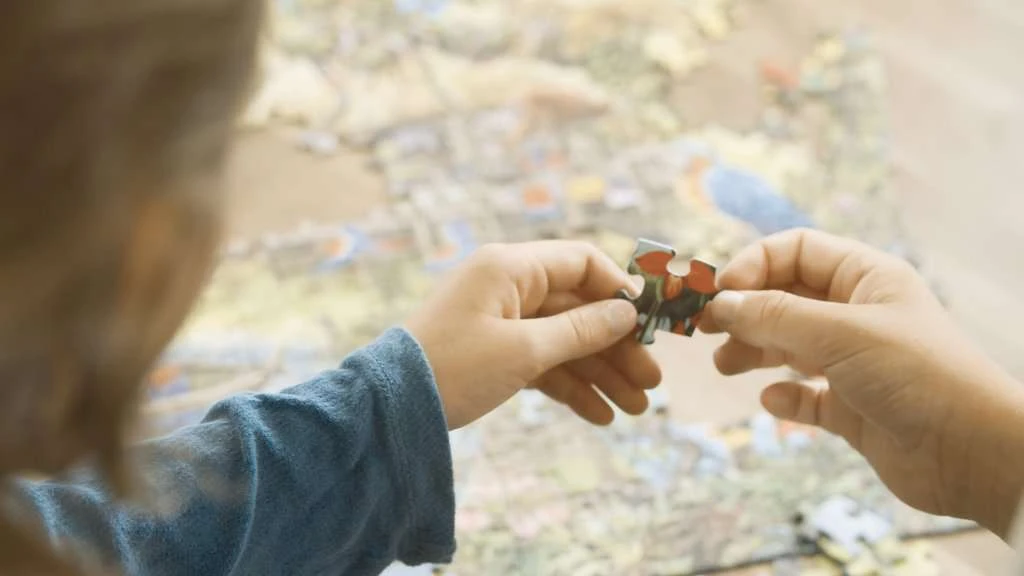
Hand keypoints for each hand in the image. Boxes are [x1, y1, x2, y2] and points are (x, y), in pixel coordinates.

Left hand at [406, 241, 660, 429]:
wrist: (389, 409)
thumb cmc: (453, 368)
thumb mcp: (523, 350)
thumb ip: (579, 330)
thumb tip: (625, 313)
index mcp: (511, 268)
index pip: (581, 263)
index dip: (619, 291)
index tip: (650, 324)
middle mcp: (508, 287)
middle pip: (579, 309)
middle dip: (617, 347)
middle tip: (652, 383)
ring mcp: (501, 321)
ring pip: (565, 341)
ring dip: (601, 374)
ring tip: (635, 410)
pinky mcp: (494, 352)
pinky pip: (543, 363)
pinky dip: (570, 387)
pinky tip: (600, 415)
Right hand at [702, 229, 1023, 535]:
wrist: (974, 454)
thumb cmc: (919, 374)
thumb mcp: (840, 332)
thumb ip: (774, 316)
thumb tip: (720, 304)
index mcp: (865, 278)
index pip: (795, 251)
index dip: (753, 265)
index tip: (719, 293)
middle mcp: (857, 315)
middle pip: (784, 298)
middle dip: (744, 311)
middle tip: (704, 330)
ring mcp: (854, 362)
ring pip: (787, 346)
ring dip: (753, 351)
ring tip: (726, 365)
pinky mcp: (852, 409)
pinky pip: (805, 395)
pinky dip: (785, 396)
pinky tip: (775, 401)